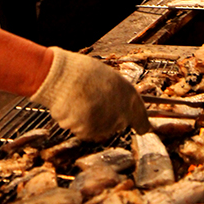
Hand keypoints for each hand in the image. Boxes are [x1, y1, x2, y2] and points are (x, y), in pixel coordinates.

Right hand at [30, 47, 150, 140]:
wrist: (60, 76)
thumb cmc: (80, 72)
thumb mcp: (108, 77)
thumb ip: (117, 94)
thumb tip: (119, 106)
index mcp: (128, 94)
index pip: (141, 117)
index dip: (142, 124)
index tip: (143, 129)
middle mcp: (121, 111)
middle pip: (118, 124)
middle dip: (110, 118)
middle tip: (94, 102)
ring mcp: (105, 123)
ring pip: (100, 130)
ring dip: (92, 122)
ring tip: (79, 102)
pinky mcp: (88, 131)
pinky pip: (83, 132)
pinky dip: (77, 124)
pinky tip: (72, 109)